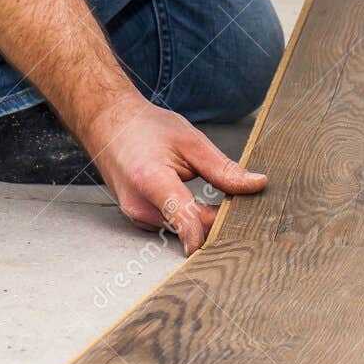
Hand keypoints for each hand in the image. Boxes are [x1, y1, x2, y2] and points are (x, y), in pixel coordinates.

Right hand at [82, 94, 266, 253]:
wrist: (108, 125)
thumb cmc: (143, 128)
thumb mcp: (191, 141)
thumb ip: (223, 169)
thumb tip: (256, 185)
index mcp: (151, 180)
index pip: (185, 219)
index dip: (213, 231)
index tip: (235, 238)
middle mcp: (139, 205)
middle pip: (191, 226)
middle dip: (219, 218)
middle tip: (243, 204)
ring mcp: (136, 215)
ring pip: (183, 228)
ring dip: (204, 218)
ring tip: (218, 197)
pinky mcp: (139, 219)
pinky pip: (173, 224)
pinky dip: (189, 217)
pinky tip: (197, 201)